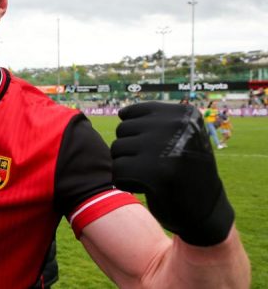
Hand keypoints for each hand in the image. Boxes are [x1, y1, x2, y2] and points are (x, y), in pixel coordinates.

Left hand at [111, 102, 233, 245]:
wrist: (206, 211)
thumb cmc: (185, 170)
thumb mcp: (180, 135)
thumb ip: (155, 120)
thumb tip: (121, 113)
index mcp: (183, 113)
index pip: (131, 113)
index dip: (137, 136)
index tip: (159, 151)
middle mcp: (176, 125)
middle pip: (122, 130)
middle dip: (131, 150)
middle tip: (156, 166)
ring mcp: (165, 148)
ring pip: (116, 149)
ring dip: (128, 166)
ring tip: (152, 175)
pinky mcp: (154, 174)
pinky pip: (117, 171)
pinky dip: (126, 182)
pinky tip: (148, 187)